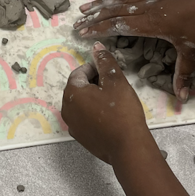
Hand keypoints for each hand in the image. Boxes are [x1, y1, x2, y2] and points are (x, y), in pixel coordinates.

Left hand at [61, 42, 151, 164]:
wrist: (128, 148)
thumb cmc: (122, 112)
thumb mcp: (116, 81)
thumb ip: (105, 62)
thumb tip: (96, 47)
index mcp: (72, 93)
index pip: (80, 72)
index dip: (95, 68)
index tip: (110, 72)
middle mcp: (66, 109)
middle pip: (78, 88)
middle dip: (95, 83)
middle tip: (114, 86)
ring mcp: (73, 125)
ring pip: (82, 104)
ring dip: (95, 98)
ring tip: (114, 101)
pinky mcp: (81, 138)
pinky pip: (85, 118)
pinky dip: (95, 113)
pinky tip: (111, 116)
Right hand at [74, 0, 194, 100]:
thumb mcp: (194, 52)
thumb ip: (184, 74)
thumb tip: (182, 98)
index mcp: (152, 23)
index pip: (118, 25)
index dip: (98, 29)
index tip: (82, 32)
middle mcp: (149, 7)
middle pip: (115, 11)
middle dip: (94, 17)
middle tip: (77, 21)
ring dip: (104, 2)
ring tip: (88, 6)